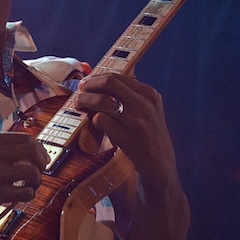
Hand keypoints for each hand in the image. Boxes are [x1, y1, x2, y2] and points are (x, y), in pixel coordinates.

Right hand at [0, 130, 48, 220]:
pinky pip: (24, 192)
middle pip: (31, 151)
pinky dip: (29, 194)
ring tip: (32, 185)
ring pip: (31, 172)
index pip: (25, 138)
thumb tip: (36, 149)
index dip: (39, 148)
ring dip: (37, 180)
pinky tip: (23, 195)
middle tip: (40, 171)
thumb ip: (2, 147)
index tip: (42, 158)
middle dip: (42, 162)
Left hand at [75, 73, 178, 190]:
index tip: (87, 82)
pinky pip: (100, 120)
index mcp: (149, 93)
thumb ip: (131, 94)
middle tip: (80, 90)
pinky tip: (94, 122)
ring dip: (86, 100)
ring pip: (102, 100)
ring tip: (79, 105)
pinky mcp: (125, 137)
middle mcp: (144, 104)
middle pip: (109, 82)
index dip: (98, 78)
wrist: (159, 162)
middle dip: (90, 84)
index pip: (117, 76)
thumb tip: (102, 81)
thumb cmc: (149, 133)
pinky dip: (93, 119)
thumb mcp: (149, 108)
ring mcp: (135, 120)